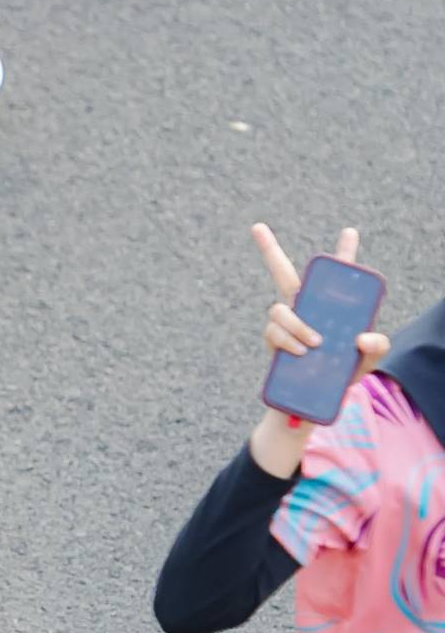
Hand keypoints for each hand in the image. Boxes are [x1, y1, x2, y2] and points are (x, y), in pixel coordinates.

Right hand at [252, 221, 388, 416]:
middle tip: (256, 227)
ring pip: (281, 310)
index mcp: (330, 308)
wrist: (311, 405)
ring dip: (297, 324)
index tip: (350, 231)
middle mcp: (304, 309)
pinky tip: (300, 351)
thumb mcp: (367, 362)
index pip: (337, 276)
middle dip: (268, 249)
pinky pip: (273, 333)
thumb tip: (363, 335)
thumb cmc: (342, 376)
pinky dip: (287, 340)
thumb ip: (376, 346)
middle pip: (283, 274)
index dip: (345, 253)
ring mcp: (285, 325)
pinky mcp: (272, 343)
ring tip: (314, 343)